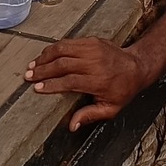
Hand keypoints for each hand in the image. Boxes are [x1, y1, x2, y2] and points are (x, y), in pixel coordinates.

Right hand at [25, 37, 148, 129]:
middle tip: (28, 76)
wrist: (137, 66)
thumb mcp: (111, 108)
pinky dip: (54, 48)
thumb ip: (90, 115)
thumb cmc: (123, 89)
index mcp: (98, 81)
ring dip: (45, 57)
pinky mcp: (91, 40)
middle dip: (42, 70)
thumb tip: (72, 125)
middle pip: (62, 64)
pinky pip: (68, 42)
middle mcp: (94, 63)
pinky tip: (45, 55)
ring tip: (32, 65)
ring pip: (63, 50)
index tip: (37, 88)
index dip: (51, 85)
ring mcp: (93, 49)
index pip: (69, 81)